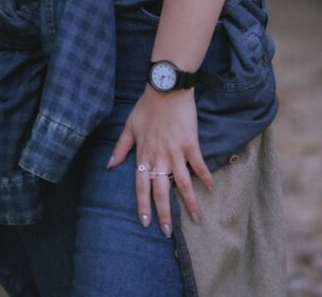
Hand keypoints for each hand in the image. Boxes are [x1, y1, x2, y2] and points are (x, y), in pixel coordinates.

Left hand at [107, 86, 212, 236]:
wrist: (165, 89)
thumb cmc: (146, 106)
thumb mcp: (129, 126)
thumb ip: (120, 147)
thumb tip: (110, 165)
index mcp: (144, 154)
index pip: (141, 186)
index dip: (143, 205)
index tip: (146, 222)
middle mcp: (159, 157)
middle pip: (161, 191)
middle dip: (164, 213)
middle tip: (167, 232)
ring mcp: (176, 152)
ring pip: (182, 183)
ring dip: (189, 202)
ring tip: (195, 219)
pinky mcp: (190, 144)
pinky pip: (199, 164)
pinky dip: (206, 176)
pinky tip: (211, 189)